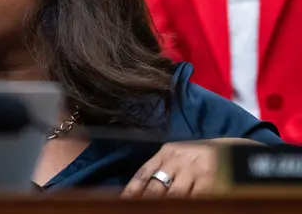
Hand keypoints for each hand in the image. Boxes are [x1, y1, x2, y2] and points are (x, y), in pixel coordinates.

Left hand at [121, 138, 259, 197]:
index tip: (123, 202)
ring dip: (165, 206)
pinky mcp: (212, 182)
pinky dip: (189, 205)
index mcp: (167, 152)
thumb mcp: (179, 155)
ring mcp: (196, 172)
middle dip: (147, 203)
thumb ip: (161, 168)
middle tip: (139, 209)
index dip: (132, 191)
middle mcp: (179, 160)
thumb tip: (139, 190)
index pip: (143, 173)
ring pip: (174, 197)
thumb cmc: (202, 156)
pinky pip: (196, 200)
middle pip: (156, 188)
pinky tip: (183, 208)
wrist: (236, 152)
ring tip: (154, 210)